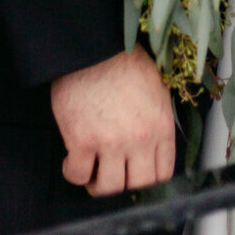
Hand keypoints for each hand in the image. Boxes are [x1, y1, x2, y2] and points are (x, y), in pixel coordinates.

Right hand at [51, 45, 175, 196]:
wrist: (93, 46)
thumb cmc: (123, 60)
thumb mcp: (156, 88)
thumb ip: (157, 120)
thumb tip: (154, 142)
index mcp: (161, 126)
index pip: (162, 174)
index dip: (147, 178)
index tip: (135, 176)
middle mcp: (140, 139)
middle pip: (137, 186)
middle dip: (125, 185)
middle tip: (113, 176)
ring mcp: (110, 142)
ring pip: (108, 188)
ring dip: (98, 184)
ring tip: (92, 172)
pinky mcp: (81, 140)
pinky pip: (77, 175)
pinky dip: (73, 173)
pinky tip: (72, 161)